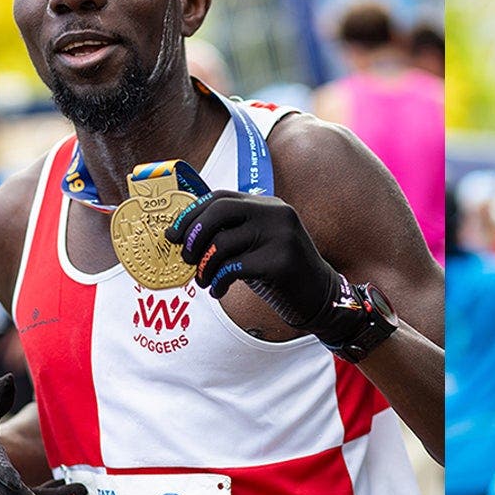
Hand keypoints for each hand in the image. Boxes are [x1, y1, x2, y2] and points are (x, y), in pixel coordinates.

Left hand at [165, 191, 365, 344]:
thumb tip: (180, 233)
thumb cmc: (280, 271)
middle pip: (219, 211)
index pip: (220, 198)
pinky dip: (219, 282)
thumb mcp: (257, 243)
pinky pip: (234, 268)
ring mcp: (281, 236)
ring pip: (222, 244)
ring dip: (204, 267)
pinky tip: (219, 291)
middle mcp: (276, 214)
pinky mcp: (281, 262)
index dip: (192, 215)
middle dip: (194, 235)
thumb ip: (230, 232)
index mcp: (268, 204)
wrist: (320, 296)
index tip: (174, 235)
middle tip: (186, 258)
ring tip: (205, 281)